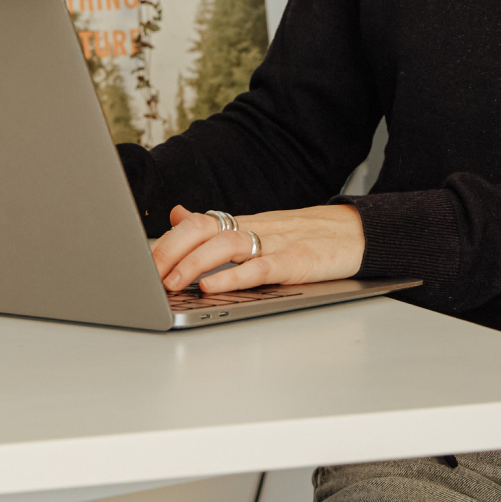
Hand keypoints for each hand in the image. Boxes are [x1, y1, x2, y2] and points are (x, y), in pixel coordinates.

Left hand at [152, 204, 365, 293]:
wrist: (359, 233)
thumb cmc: (306, 238)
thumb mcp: (258, 229)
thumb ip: (217, 225)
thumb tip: (177, 214)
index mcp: (245, 223)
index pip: (198, 223)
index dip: (168, 240)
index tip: (141, 261)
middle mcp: (256, 229)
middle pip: (205, 230)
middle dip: (171, 251)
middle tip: (148, 275)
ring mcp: (277, 243)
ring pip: (227, 245)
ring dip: (194, 264)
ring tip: (172, 283)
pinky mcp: (298, 262)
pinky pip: (261, 267)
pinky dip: (234, 276)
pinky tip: (212, 287)